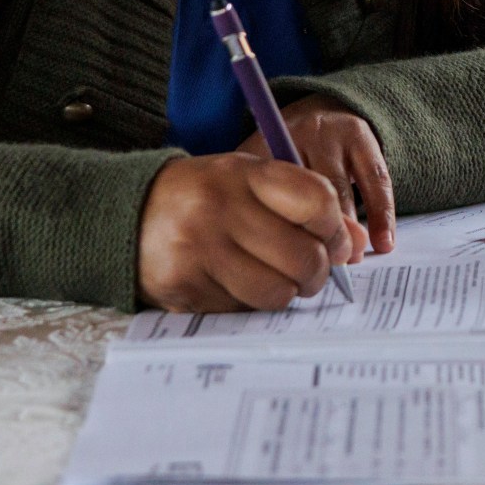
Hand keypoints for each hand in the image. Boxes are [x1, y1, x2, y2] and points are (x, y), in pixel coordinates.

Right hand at [135, 153, 357, 310]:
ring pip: (278, 293)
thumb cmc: (204, 196)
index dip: (337, 227)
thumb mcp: (248, 181)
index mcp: (242, 173)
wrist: (126, 214)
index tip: (336, 238)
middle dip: (318, 271)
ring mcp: (199, 252)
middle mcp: (219, 209)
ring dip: (285, 292)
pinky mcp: (184, 289)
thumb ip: (301, 204)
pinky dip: (249, 304)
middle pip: (304, 257)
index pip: (316, 200)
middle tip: (310, 270)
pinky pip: (242, 311)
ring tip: (274, 278)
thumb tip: (357, 243)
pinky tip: (235, 284)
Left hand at [238, 96, 397, 259]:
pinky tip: (384, 242)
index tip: (291, 268)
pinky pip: (375, 179)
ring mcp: (327, 132)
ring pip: (339, 190)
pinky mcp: (359, 133)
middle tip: (324, 269)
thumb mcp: (263, 178)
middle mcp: (292, 135)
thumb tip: (295, 267)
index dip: (282, 236)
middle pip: (303, 196)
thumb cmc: (285, 161)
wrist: (319, 110)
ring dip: (347, 231)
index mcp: (261, 150)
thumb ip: (272, 215)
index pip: (266, 199)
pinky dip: (381, 214)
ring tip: (351, 259)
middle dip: (316, 238)